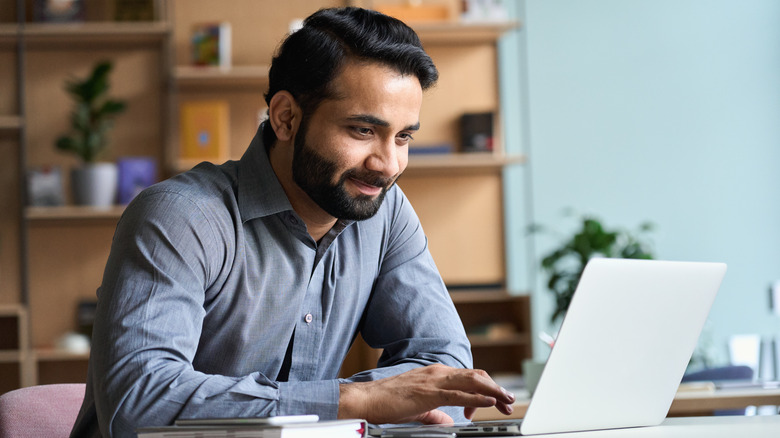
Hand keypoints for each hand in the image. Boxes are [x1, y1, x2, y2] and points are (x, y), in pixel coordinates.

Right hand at [338, 364, 514, 423]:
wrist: (367, 399)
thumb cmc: (388, 402)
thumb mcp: (418, 408)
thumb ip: (435, 413)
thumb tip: (448, 420)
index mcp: (436, 374)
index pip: (468, 377)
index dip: (485, 388)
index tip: (494, 402)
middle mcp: (437, 372)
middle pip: (476, 376)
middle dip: (496, 388)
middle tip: (509, 401)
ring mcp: (434, 380)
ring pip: (472, 381)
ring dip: (493, 391)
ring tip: (506, 400)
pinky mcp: (429, 393)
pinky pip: (459, 394)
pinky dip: (477, 397)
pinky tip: (488, 402)